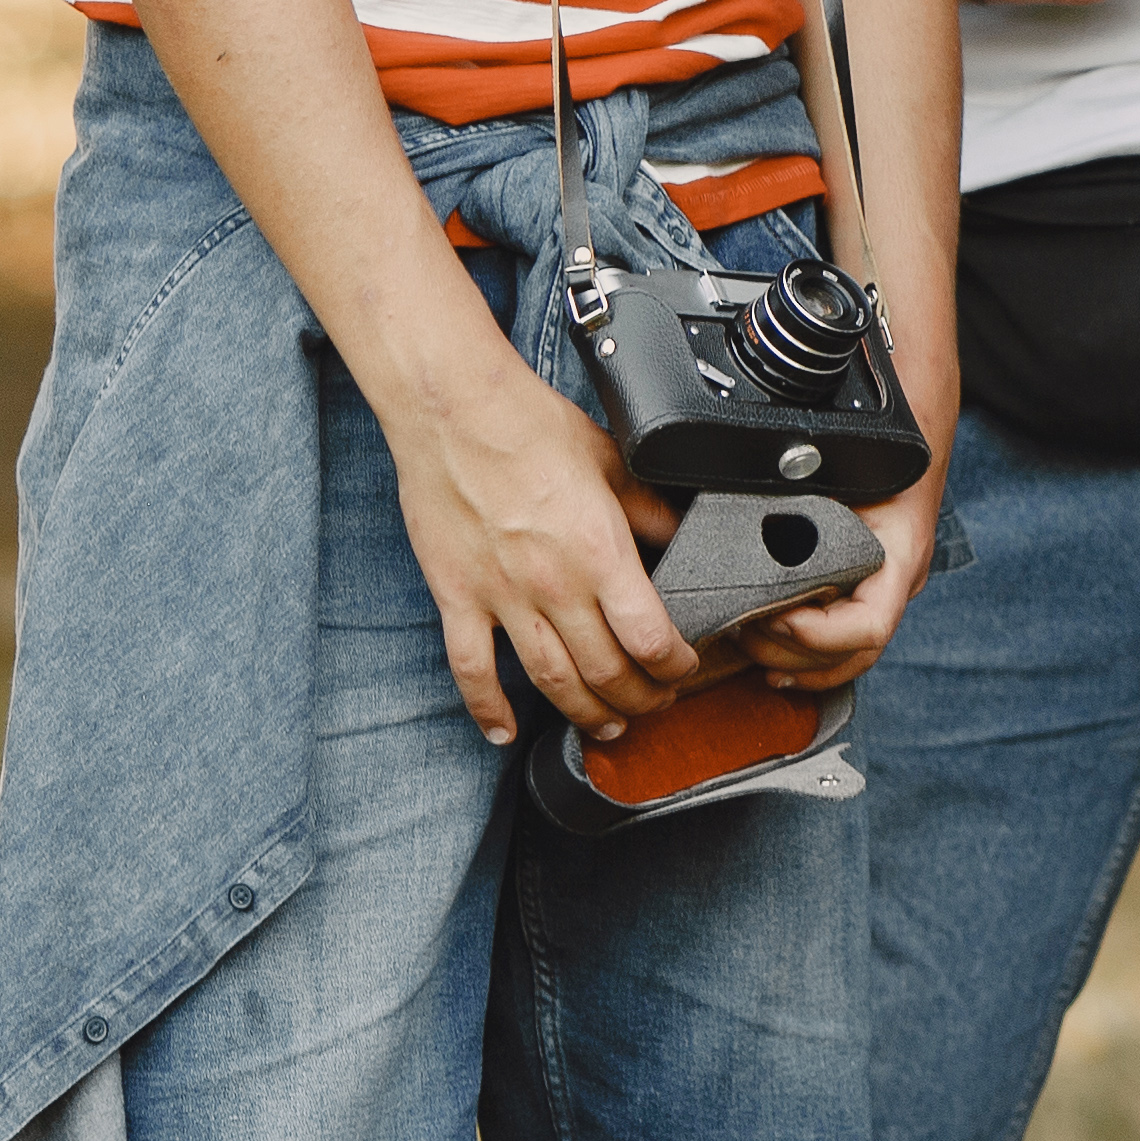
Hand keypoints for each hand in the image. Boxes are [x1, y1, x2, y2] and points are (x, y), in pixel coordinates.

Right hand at [386, 344, 703, 745]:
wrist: (454, 410)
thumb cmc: (531, 426)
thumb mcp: (613, 461)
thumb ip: (649, 508)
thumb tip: (680, 533)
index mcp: (599, 549)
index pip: (648, 637)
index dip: (674, 665)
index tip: (684, 667)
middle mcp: (554, 583)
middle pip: (606, 671)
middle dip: (640, 697)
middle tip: (655, 702)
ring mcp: (502, 597)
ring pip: (551, 680)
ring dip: (584, 712)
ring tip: (606, 724)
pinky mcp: (457, 598)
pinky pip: (472, 669)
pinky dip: (488, 708)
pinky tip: (504, 729)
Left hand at [738, 447, 941, 694]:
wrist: (915, 435)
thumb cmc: (879, 447)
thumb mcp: (843, 467)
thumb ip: (806, 497)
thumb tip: (749, 518)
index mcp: (901, 554)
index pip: (871, 625)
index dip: (818, 633)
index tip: (775, 614)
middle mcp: (900, 582)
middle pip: (855, 653)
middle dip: (793, 653)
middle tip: (745, 628)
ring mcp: (888, 591)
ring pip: (851, 659)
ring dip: (797, 664)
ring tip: (749, 645)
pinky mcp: (870, 591)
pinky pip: (846, 644)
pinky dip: (810, 660)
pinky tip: (775, 666)